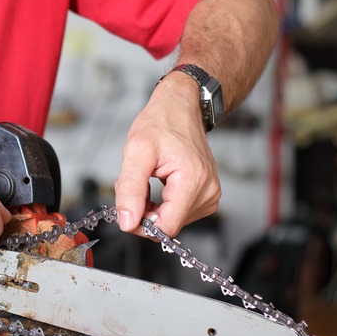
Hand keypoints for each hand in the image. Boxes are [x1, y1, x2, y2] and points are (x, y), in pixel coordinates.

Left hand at [114, 72, 220, 236]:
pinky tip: (157, 184)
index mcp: (193, 182)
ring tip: (147, 179)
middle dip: (143, 211)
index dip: (141, 225)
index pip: (165, 228)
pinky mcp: (206, 196)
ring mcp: (209, 195)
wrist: (180, 107)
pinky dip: (161, 204)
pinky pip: (177, 213)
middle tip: (134, 184)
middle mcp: (208, 192)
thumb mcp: (136, 151)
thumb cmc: (162, 122)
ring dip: (151, 207)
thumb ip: (130, 189)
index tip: (126, 206)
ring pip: (171, 221)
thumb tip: (127, 222)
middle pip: (167, 225)